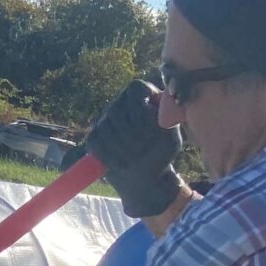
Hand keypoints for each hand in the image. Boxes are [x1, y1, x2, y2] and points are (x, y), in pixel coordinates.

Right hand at [86, 80, 183, 217]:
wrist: (146, 177)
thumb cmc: (161, 154)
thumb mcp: (171, 138)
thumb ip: (169, 119)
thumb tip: (164, 102)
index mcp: (143, 97)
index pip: (135, 88)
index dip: (140, 107)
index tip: (150, 127)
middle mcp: (122, 104)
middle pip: (117, 108)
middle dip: (130, 133)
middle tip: (142, 150)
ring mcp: (105, 119)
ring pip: (105, 126)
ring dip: (120, 147)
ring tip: (133, 160)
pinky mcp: (94, 137)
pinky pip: (95, 141)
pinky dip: (108, 156)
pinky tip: (121, 165)